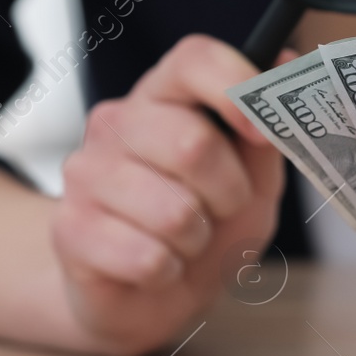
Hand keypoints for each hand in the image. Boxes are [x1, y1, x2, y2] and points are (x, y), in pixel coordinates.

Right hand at [51, 35, 285, 355]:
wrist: (150, 295)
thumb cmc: (207, 225)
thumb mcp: (254, 178)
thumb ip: (269, 127)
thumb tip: (285, 60)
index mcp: (164, 96)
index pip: (194, 60)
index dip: (235, 87)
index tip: (261, 132)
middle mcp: (117, 123)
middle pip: (193, 143)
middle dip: (228, 193)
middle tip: (221, 209)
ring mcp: (85, 173)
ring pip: (174, 212)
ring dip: (196, 240)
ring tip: (182, 240)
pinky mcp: (69, 229)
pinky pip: (147, 258)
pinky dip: (167, 272)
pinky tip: (154, 266)